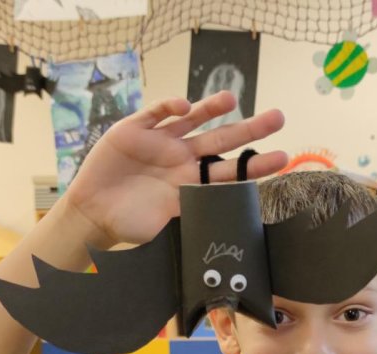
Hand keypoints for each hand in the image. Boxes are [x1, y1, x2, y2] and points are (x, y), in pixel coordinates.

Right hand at [63, 91, 286, 249]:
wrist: (92, 214)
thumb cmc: (130, 224)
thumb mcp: (168, 225)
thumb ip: (195, 219)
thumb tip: (229, 231)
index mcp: (192, 183)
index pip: (231, 171)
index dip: (256, 164)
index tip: (284, 158)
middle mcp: (181, 158)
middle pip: (222, 139)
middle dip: (250, 128)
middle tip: (278, 118)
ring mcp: (160, 141)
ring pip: (193, 119)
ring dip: (212, 108)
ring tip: (231, 99)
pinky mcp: (134, 129)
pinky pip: (155, 113)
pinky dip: (170, 107)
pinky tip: (185, 105)